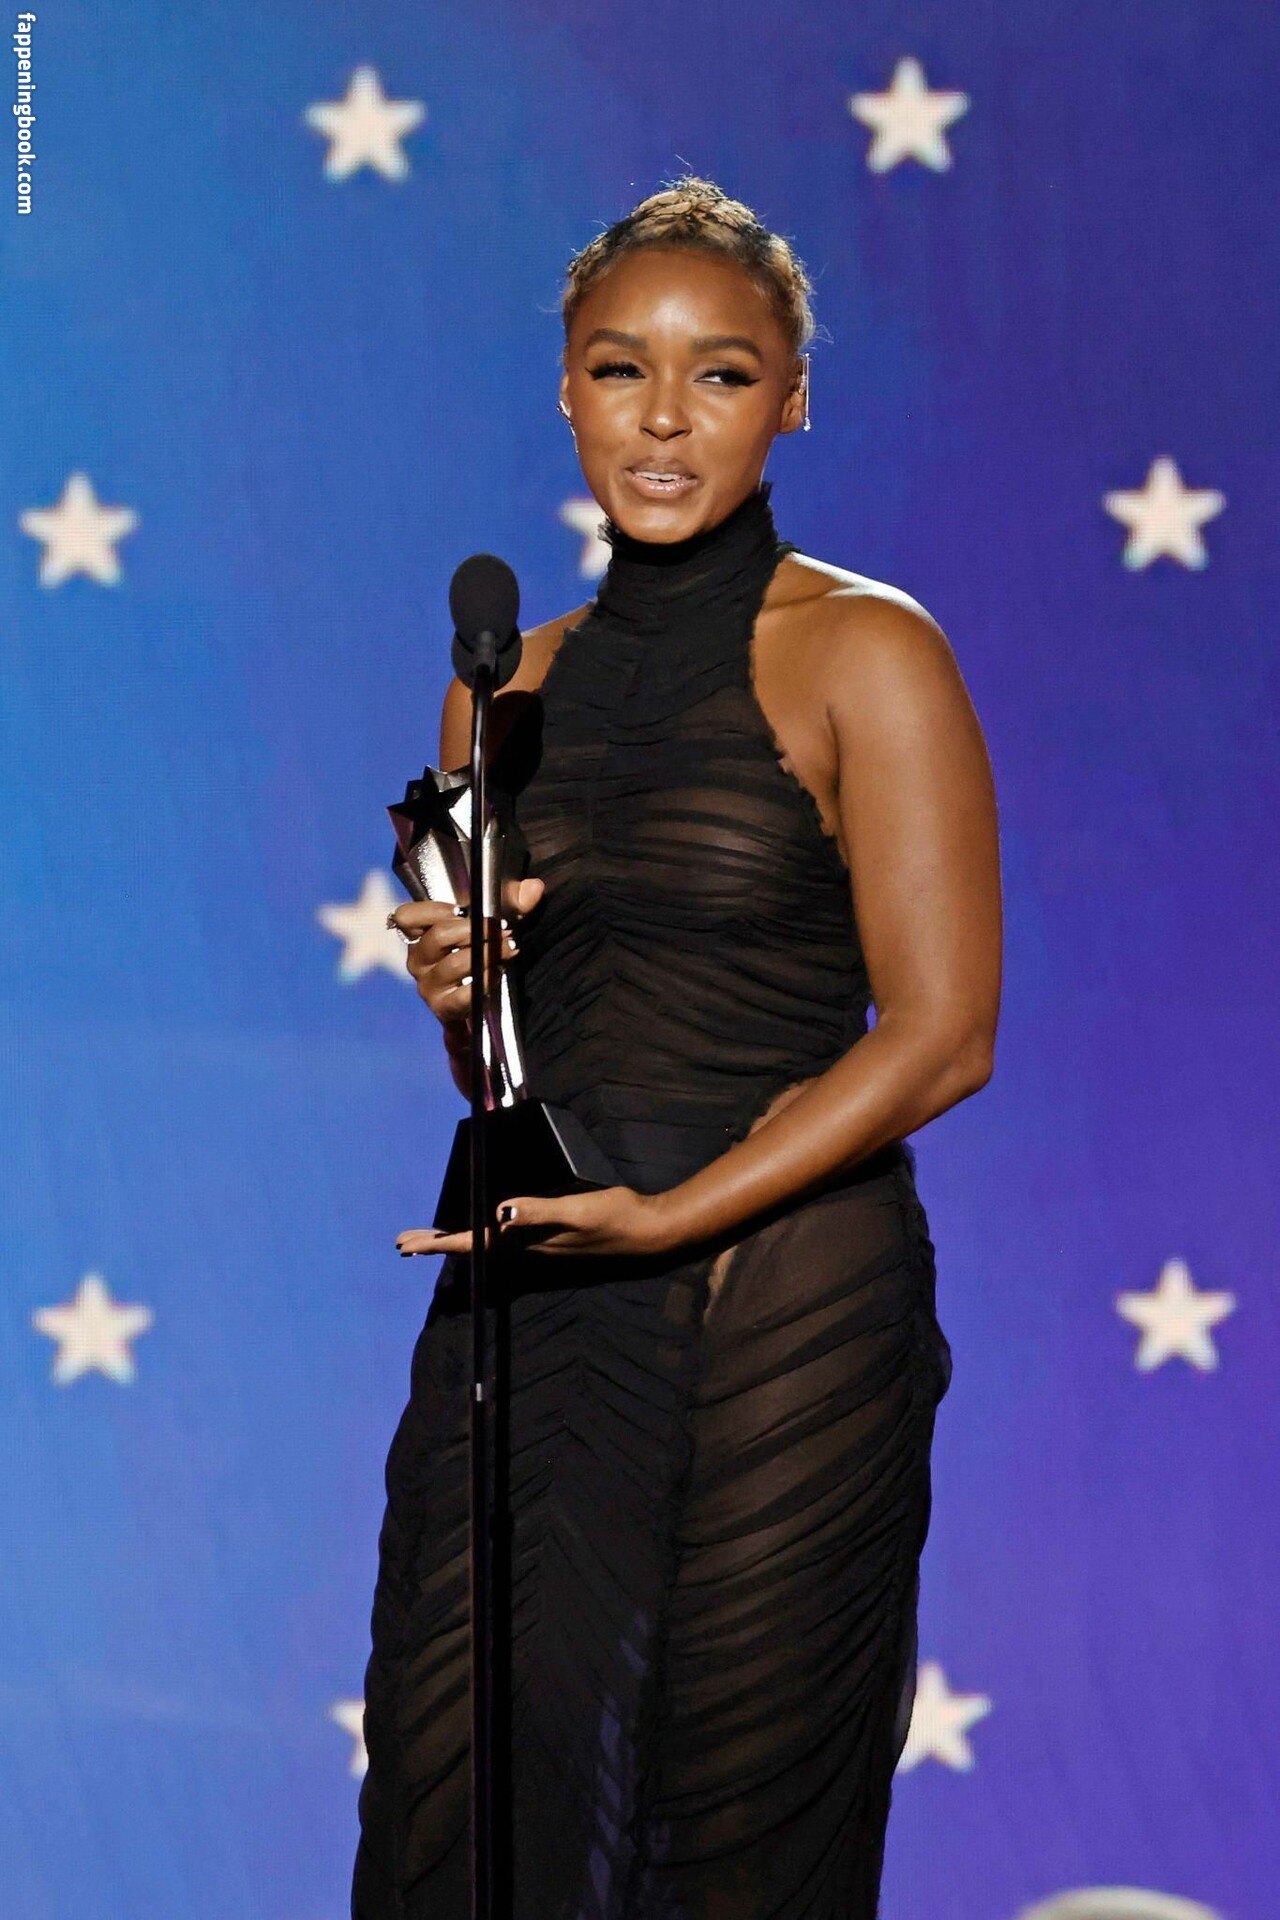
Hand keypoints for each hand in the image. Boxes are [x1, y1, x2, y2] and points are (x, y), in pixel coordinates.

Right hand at [389, 875, 545, 1029]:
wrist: (477, 1001)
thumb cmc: (479, 952)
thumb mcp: (494, 923)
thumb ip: (513, 902)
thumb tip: (534, 888)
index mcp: (420, 934)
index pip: (405, 916)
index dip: (433, 909)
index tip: (463, 908)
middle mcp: (419, 959)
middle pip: (438, 936)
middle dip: (474, 929)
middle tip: (501, 928)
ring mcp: (428, 985)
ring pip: (454, 963)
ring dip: (486, 953)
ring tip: (509, 947)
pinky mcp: (444, 1008)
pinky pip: (465, 993)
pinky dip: (487, 980)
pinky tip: (499, 972)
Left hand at [396, 1186, 681, 1259]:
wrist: (646, 1232)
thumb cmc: (614, 1217)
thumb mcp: (577, 1210)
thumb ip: (540, 1212)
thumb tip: (500, 1213)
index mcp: (527, 1243)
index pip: (474, 1242)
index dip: (440, 1241)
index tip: (409, 1243)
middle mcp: (527, 1250)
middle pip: (472, 1249)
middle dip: (437, 1244)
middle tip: (403, 1243)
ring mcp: (538, 1249)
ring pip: (485, 1248)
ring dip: (456, 1243)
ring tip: (429, 1240)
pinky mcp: (548, 1244)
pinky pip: (502, 1245)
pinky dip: (481, 1240)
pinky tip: (481, 1235)